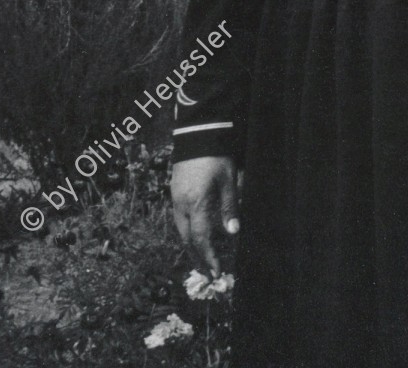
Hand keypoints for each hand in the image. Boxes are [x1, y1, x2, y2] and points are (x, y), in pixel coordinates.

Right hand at [171, 155, 238, 273]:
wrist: (197, 134)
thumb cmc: (217, 157)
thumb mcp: (229, 181)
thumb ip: (229, 207)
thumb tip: (232, 232)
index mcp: (196, 203)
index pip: (200, 239)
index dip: (208, 257)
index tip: (216, 271)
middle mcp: (181, 205)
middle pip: (187, 239)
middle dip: (197, 257)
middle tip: (208, 272)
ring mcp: (175, 199)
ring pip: (181, 230)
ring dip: (191, 246)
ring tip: (203, 259)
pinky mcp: (174, 192)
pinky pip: (179, 219)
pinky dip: (187, 232)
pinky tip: (195, 236)